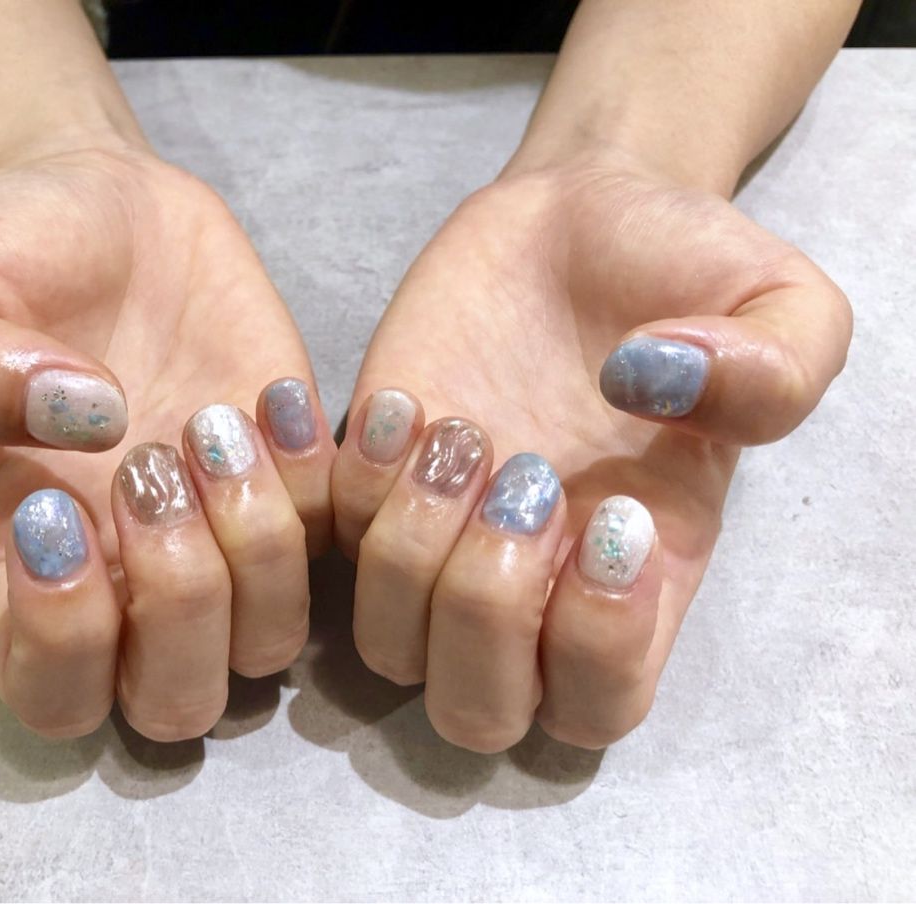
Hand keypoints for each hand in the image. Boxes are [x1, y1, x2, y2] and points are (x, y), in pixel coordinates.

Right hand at [0, 146, 336, 739]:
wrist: (107, 200)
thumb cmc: (4, 253)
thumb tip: (80, 416)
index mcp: (25, 557)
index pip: (53, 696)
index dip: (64, 640)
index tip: (56, 506)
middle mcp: (130, 571)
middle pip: (178, 701)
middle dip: (179, 600)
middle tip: (152, 468)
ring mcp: (224, 532)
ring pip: (271, 641)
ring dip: (255, 542)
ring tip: (215, 422)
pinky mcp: (298, 476)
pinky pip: (339, 543)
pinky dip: (318, 482)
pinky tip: (273, 396)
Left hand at [331, 156, 850, 750]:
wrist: (576, 212)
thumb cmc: (683, 269)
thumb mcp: (787, 303)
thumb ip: (777, 371)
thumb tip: (657, 390)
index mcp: (642, 574)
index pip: (600, 706)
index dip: (600, 646)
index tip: (618, 513)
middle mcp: (534, 581)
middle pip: (476, 708)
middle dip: (486, 613)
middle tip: (524, 480)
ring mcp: (442, 536)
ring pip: (387, 643)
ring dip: (413, 548)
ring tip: (460, 432)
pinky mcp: (369, 477)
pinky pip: (329, 543)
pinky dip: (352, 485)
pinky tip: (403, 401)